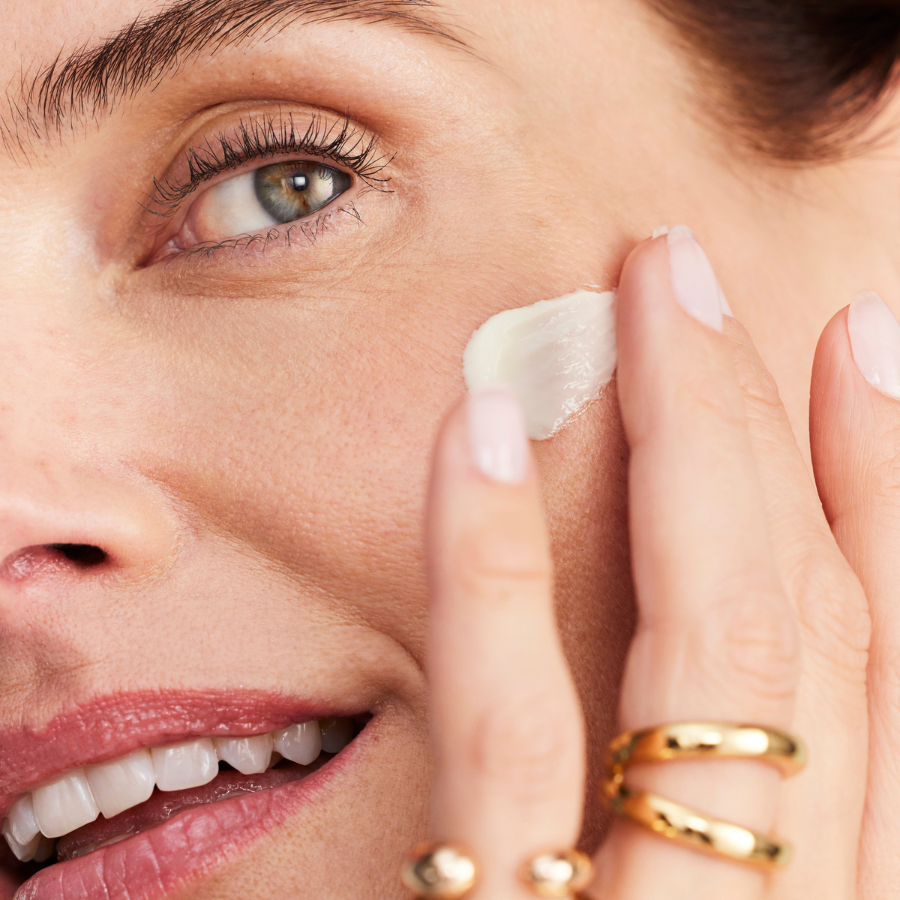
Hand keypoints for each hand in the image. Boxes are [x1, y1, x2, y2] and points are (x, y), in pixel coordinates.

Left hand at [420, 228, 899, 898]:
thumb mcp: (695, 890)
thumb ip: (733, 804)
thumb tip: (727, 585)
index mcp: (833, 891)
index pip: (872, 663)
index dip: (875, 491)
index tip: (855, 354)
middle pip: (797, 625)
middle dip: (763, 422)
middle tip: (698, 272)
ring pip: (708, 656)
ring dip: (686, 443)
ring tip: (647, 289)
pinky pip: (508, 736)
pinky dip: (494, 572)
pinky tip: (480, 430)